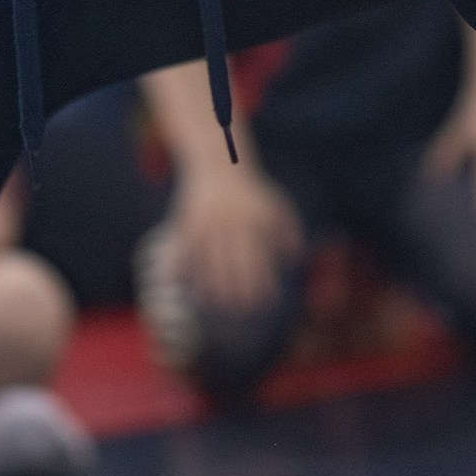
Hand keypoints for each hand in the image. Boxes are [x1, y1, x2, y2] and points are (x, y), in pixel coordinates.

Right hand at [164, 168, 302, 315]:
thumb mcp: (278, 205)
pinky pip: (183, 254)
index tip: (265, 302)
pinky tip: (189, 286)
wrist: (218, 166)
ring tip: (215, 302)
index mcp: (253, 221)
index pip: (258, 261)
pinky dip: (185, 271)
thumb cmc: (253, 193)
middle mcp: (228, 225)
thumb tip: (292, 260)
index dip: (262, 285)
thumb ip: (290, 232)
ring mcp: (205, 225)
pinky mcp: (186, 224)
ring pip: (205, 265)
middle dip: (236, 293)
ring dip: (210, 288)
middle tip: (240, 309)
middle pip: (231, 268)